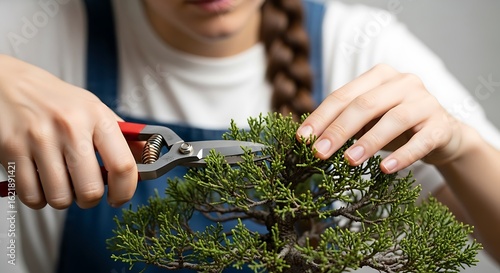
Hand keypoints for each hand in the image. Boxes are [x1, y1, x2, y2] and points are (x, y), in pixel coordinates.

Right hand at [0, 55, 136, 208]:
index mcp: (96, 116)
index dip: (125, 191)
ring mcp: (39, 139)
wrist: (8, 83)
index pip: (123, 166)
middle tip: (86, 192)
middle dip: (90, 200)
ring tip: (61, 182)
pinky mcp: (11, 150)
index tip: (119, 198)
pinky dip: (38, 198)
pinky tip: (40, 182)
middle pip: (90, 190)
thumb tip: (148, 161)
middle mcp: (70, 127)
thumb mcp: (95, 109)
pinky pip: (32, 197)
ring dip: (63, 199)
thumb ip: (122, 137)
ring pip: (60, 198)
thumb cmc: (56, 101)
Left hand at [297, 64, 463, 172]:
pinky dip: (403, 156)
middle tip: (319, 153)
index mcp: (379, 76)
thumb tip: (308, 139)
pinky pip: (421, 142)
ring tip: (348, 161)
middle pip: (365, 105)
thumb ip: (345, 121)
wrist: (442, 134)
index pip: (343, 95)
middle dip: (338, 130)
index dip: (321, 117)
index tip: (302, 139)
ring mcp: (425, 102)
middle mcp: (403, 82)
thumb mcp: (368, 119)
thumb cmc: (394, 126)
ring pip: (394, 120)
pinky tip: (385, 170)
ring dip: (368, 142)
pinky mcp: (441, 126)